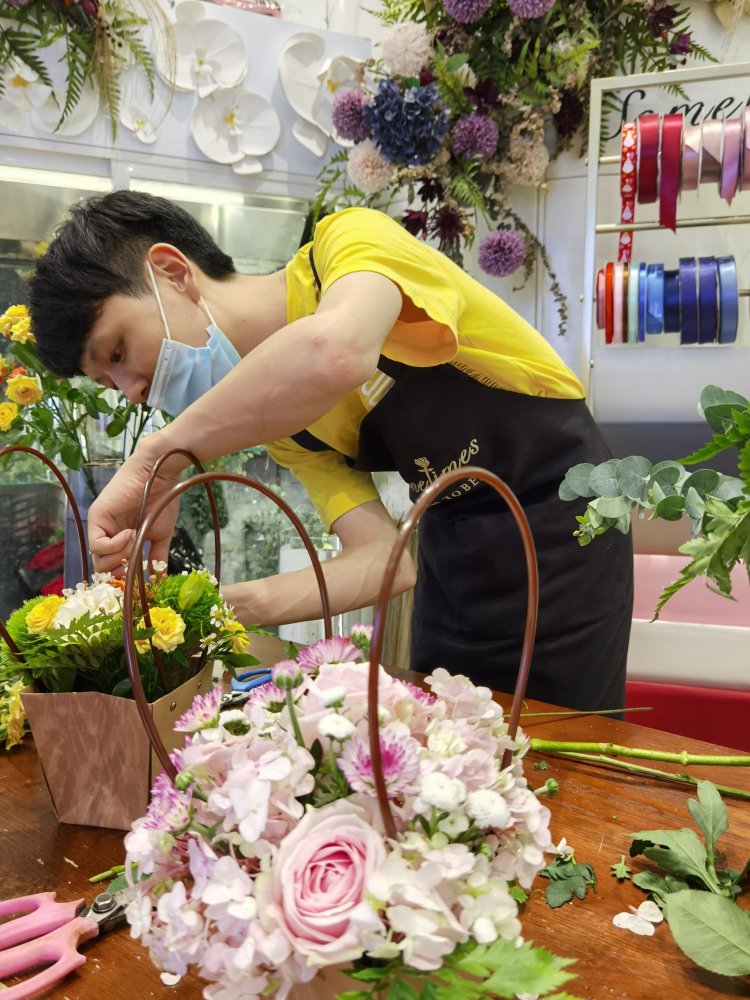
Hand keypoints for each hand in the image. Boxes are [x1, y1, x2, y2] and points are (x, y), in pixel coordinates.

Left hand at [87, 442, 183, 574]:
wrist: (161, 475)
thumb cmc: (163, 499)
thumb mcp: (160, 535)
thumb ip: (156, 557)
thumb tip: (159, 580)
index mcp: (121, 538)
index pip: (111, 567)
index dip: (121, 576)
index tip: (135, 575)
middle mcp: (108, 532)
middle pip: (102, 566)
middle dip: (118, 570)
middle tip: (132, 562)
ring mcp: (100, 524)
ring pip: (98, 558)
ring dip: (120, 556)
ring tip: (135, 540)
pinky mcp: (96, 516)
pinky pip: (98, 545)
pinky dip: (115, 545)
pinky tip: (130, 533)